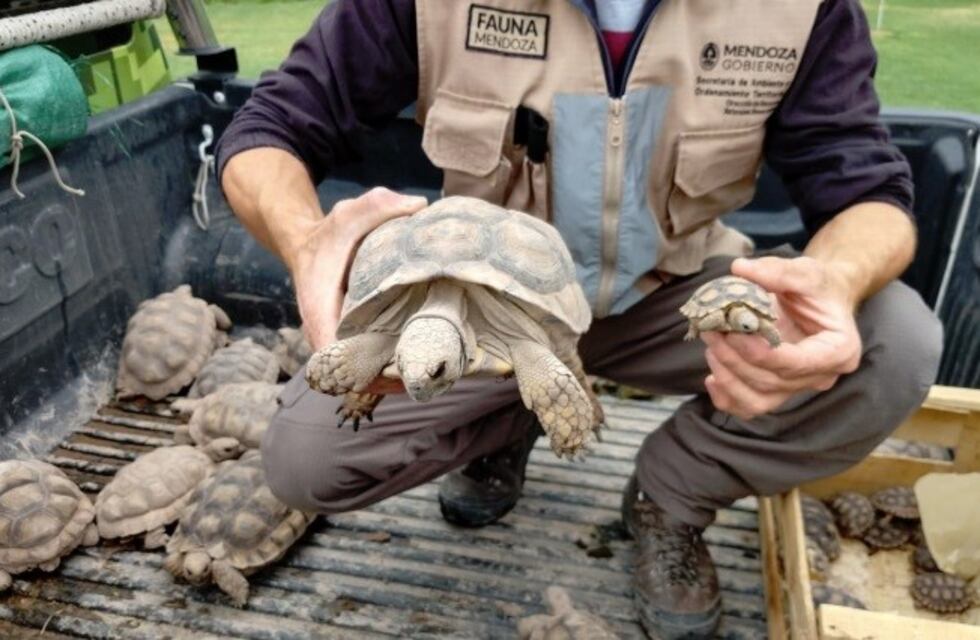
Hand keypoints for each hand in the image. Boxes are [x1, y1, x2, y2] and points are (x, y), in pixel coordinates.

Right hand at [287, 187, 426, 392]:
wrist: (306, 243)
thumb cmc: (331, 232)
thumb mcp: (352, 212)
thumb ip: (381, 206)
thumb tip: (420, 207)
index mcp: (318, 304)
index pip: (331, 350)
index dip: (360, 369)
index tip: (395, 375)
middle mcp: (322, 329)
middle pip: (348, 372)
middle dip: (383, 381)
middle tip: (423, 378)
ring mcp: (333, 338)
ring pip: (357, 373)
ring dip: (386, 380)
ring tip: (425, 376)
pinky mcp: (346, 339)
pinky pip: (364, 363)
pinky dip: (386, 368)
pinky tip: (417, 364)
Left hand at [701, 256, 861, 419]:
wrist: (821, 299)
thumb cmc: (819, 287)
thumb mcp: (806, 271)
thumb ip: (777, 271)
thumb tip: (739, 268)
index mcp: (838, 351)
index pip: (796, 363)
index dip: (760, 353)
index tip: (732, 332)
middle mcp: (820, 377)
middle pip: (771, 382)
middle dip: (735, 359)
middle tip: (710, 330)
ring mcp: (797, 388)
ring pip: (758, 401)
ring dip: (727, 377)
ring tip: (711, 344)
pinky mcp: (777, 391)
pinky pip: (749, 407)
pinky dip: (727, 397)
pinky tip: (712, 377)